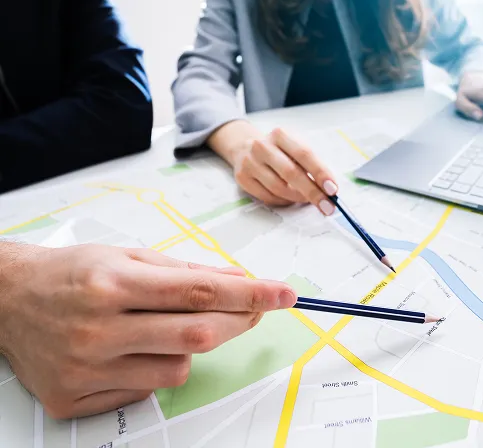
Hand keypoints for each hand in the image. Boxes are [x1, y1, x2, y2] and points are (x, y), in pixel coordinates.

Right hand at [0, 243, 295, 418]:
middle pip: (198, 335)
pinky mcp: (75, 398)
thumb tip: (238, 279)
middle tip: (252, 309)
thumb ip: (186, 270)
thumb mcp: (129, 256)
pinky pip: (145, 390)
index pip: (200, 291)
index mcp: (114, 285)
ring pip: (177, 369)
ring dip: (188, 348)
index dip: (250, 293)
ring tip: (160, 327)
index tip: (282, 294)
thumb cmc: (72, 273)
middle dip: (238, 321)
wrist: (8, 300)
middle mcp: (99, 329)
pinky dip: (153, 369)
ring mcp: (86, 369)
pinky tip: (131, 350)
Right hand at [209, 120, 338, 214]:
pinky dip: (284, 201)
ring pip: (279, 188)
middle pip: (291, 173)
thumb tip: (329, 189)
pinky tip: (290, 198)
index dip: (320, 173)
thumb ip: (312, 164)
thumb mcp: (296, 147)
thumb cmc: (279, 151)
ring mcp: (250, 162)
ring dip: (298, 198)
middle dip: (313, 192)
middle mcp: (262, 146)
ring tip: (308, 199)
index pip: (304, 154)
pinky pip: (268, 197)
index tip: (332, 189)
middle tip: (327, 205)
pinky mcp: (243, 178)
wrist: (245, 147)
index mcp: (280, 134)